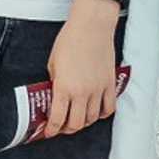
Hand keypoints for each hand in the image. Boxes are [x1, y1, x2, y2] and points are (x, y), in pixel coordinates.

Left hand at [44, 7, 123, 136]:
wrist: (92, 26)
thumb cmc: (71, 39)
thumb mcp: (52, 63)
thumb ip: (54, 83)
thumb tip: (54, 95)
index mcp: (64, 87)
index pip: (57, 119)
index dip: (51, 130)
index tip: (48, 132)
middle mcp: (82, 92)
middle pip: (76, 124)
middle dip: (66, 129)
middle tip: (61, 126)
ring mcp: (98, 90)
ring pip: (93, 119)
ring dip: (83, 123)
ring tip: (76, 120)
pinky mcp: (109, 85)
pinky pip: (109, 108)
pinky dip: (102, 114)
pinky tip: (96, 113)